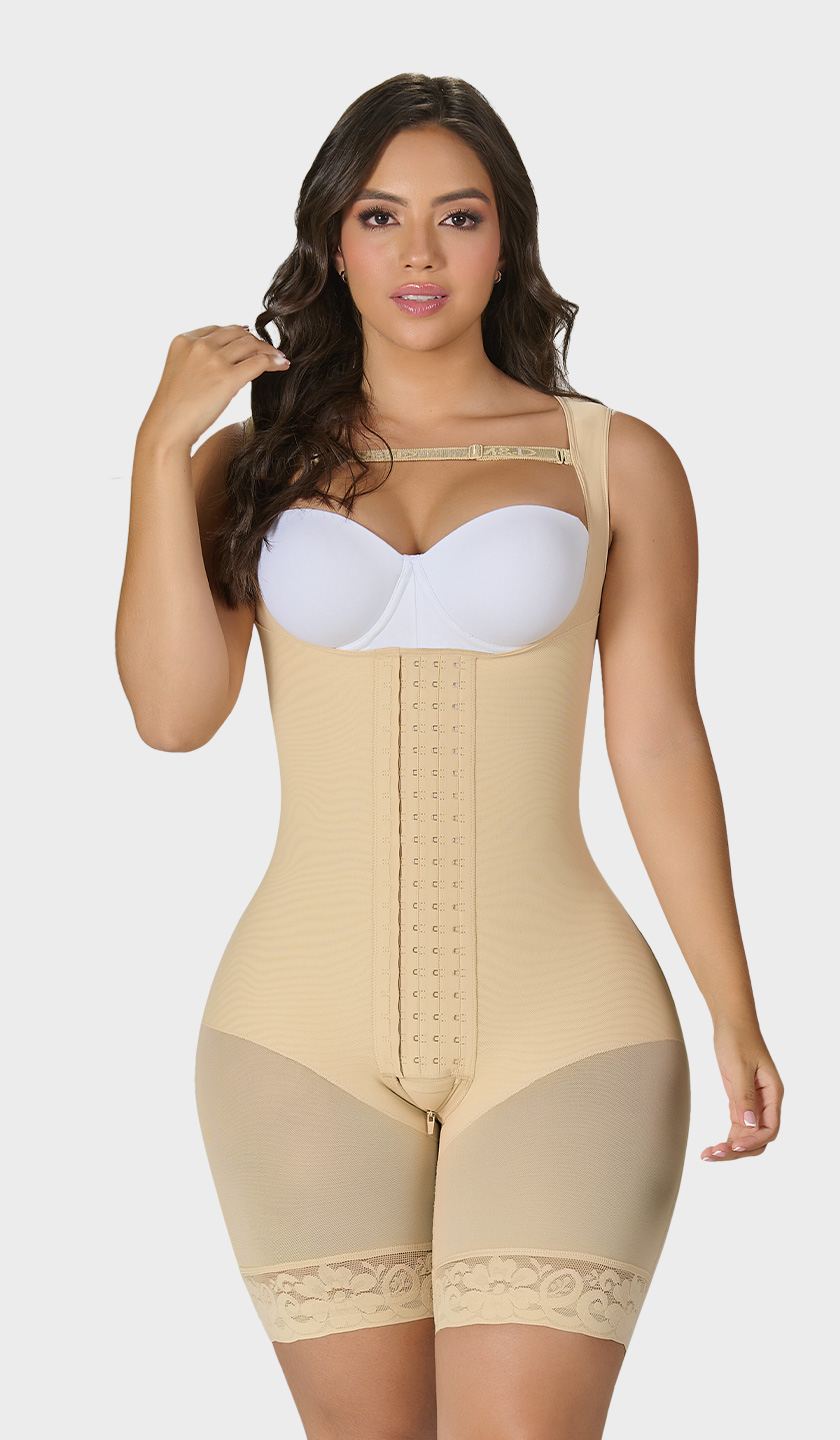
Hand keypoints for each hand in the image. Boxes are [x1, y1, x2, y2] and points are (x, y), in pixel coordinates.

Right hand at [139, 324, 290, 451]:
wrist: (167, 428)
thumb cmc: (174, 409)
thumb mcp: (180, 372)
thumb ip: (198, 359)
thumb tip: (227, 359)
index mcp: (183, 340)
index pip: (218, 330)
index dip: (238, 334)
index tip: (250, 342)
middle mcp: (198, 345)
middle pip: (237, 334)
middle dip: (255, 341)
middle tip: (269, 351)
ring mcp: (213, 360)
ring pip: (251, 345)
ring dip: (268, 350)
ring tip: (279, 358)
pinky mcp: (227, 377)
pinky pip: (259, 361)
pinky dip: (274, 361)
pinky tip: (283, 365)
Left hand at [700, 1018, 783, 1161]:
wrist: (731, 1023)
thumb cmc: (738, 1039)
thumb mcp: (739, 1067)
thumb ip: (744, 1096)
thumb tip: (750, 1125)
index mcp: (772, 1094)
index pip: (770, 1128)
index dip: (753, 1141)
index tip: (734, 1146)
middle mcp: (766, 1102)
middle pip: (758, 1138)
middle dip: (739, 1150)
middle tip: (715, 1154)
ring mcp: (753, 1103)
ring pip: (746, 1135)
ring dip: (730, 1148)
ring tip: (708, 1155)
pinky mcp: (740, 1101)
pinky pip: (737, 1127)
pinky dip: (726, 1139)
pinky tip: (712, 1147)